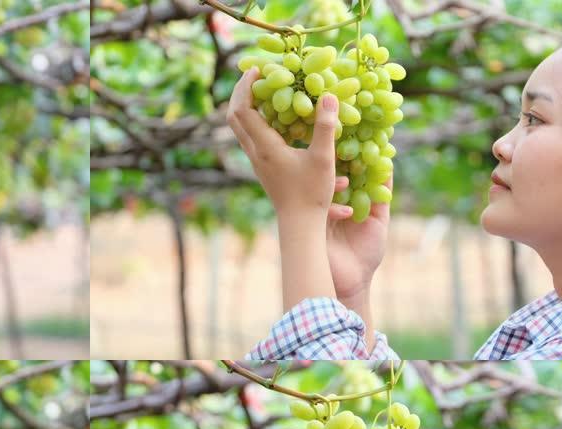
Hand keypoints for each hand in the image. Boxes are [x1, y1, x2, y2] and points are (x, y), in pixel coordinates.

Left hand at [228, 69, 389, 304]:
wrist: (299, 226)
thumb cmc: (312, 194)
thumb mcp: (324, 158)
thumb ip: (325, 126)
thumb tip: (328, 95)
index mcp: (265, 147)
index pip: (243, 109)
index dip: (246, 86)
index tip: (258, 69)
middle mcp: (254, 153)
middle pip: (234, 116)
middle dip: (241, 92)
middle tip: (256, 75)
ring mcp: (255, 161)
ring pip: (239, 128)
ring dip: (246, 106)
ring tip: (264, 90)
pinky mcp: (261, 168)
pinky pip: (249, 137)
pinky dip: (254, 120)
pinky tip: (274, 116)